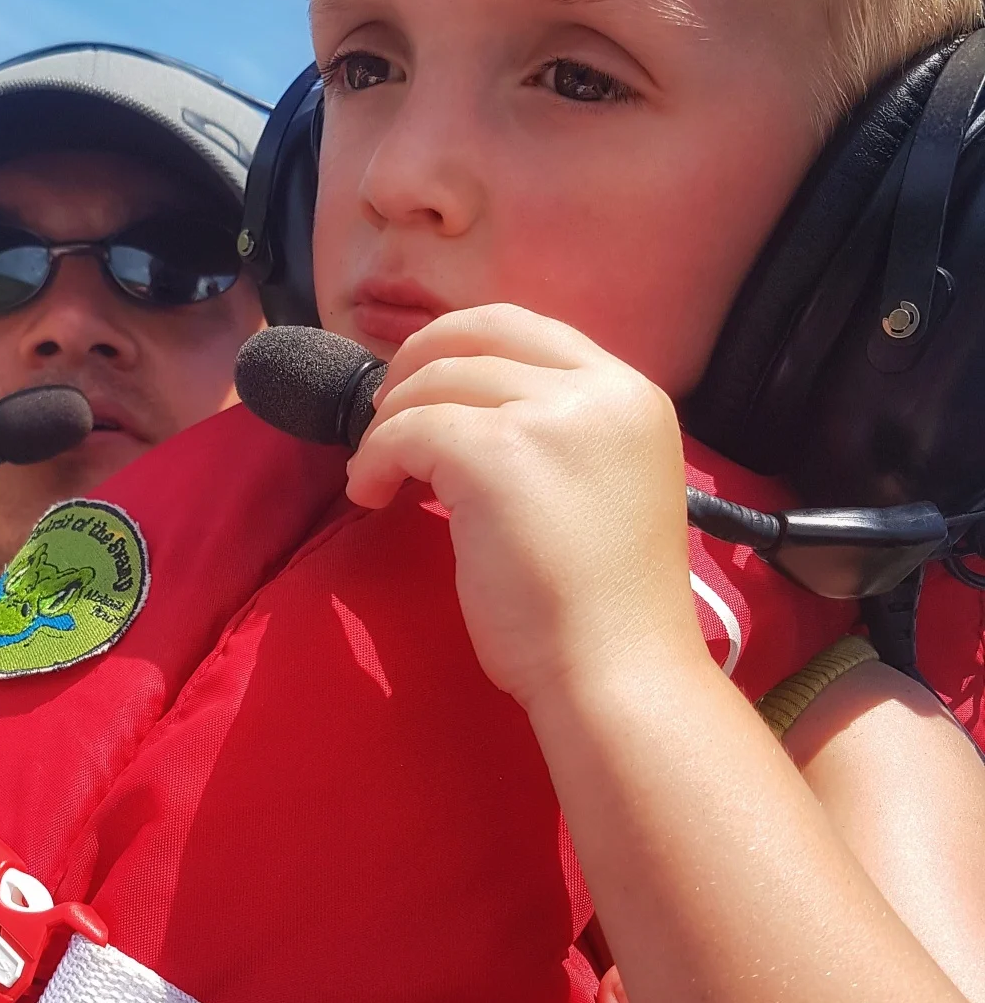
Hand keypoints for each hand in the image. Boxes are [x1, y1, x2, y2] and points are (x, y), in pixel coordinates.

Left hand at [344, 305, 703, 711]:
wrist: (619, 674)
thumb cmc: (603, 610)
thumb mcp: (600, 489)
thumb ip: (556, 438)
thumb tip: (464, 414)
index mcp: (632, 395)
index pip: (529, 328)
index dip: (461, 347)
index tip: (425, 388)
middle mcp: (600, 390)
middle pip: (479, 330)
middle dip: (416, 362)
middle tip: (385, 415)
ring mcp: (550, 416)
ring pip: (435, 381)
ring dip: (389, 423)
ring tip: (378, 475)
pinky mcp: (497, 453)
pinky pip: (408, 430)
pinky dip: (375, 457)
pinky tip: (371, 494)